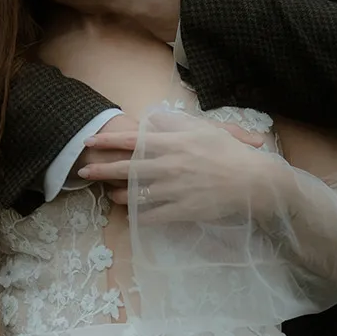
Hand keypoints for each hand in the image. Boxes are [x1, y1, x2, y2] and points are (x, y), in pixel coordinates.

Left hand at [79, 111, 267, 214]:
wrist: (253, 181)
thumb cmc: (230, 152)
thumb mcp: (203, 129)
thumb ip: (176, 124)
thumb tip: (154, 119)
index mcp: (173, 144)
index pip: (132, 141)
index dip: (108, 141)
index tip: (90, 141)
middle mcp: (168, 166)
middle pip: (126, 169)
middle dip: (101, 169)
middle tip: (83, 171)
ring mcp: (173, 190)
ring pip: (136, 195)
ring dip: (118, 195)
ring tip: (107, 195)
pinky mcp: (182, 211)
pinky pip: (153, 215)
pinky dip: (139, 216)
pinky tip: (131, 216)